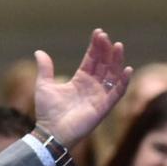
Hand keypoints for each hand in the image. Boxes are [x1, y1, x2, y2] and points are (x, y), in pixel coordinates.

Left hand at [33, 28, 132, 147]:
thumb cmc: (47, 112)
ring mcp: (99, 96)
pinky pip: (117, 93)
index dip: (95, 47)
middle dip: (106, 50)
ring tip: (118, 46)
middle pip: (103, 64)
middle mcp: (92, 87)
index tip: (99, 33)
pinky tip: (127, 69)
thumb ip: (45, 69)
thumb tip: (39, 52)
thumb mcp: (44, 85)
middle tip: (106, 37)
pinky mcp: (103, 107)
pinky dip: (123, 82)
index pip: (92, 60)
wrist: (51, 132)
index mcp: (80, 80)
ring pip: (112, 75)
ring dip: (116, 61)